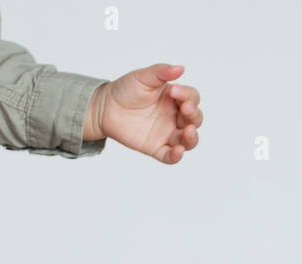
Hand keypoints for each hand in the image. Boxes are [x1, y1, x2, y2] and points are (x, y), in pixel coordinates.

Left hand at [84, 64, 202, 164]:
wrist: (106, 107)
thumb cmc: (127, 89)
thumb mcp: (143, 77)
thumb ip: (161, 72)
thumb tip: (180, 68)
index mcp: (175, 98)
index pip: (192, 98)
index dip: (188, 95)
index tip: (173, 91)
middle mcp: (175, 116)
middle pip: (195, 119)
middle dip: (194, 115)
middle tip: (185, 109)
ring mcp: (167, 134)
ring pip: (188, 140)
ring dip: (192, 138)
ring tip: (188, 131)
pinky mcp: (156, 148)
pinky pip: (170, 157)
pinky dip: (176, 156)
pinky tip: (178, 151)